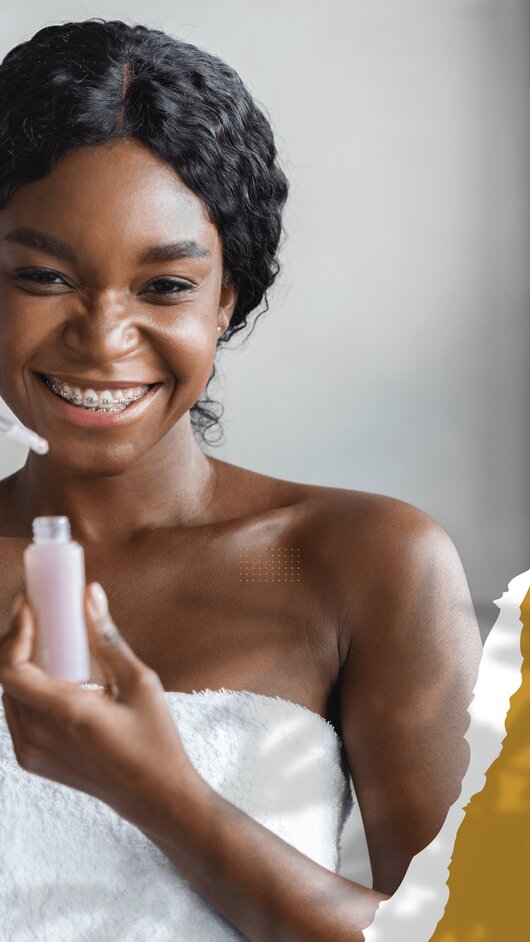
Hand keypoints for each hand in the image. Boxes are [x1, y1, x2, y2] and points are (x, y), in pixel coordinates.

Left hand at [0, 584, 194, 834]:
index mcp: (64, 714)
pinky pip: (16, 713)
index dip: (14, 631)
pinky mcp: (33, 759)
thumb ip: (107, 638)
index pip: (10, 668)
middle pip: (6, 676)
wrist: (154, 795)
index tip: (29, 604)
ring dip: (22, 662)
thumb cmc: (154, 740)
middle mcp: (38, 736)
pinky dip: (27, 687)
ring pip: (9, 693)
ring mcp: (31, 751)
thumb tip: (90, 593)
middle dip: (19, 639)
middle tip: (41, 612)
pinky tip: (55, 674)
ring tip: (49, 639)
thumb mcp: (139, 682)